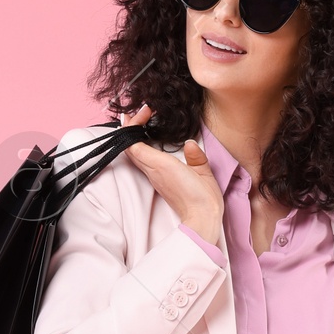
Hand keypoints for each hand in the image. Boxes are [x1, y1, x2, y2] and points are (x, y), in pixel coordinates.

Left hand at [122, 105, 224, 245]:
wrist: (201, 220)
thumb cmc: (203, 197)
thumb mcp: (203, 171)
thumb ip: (195, 156)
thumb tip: (189, 144)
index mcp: (160, 165)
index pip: (133, 144)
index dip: (132, 126)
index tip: (144, 113)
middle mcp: (153, 171)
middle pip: (129, 149)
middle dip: (130, 129)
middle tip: (139, 114)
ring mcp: (154, 178)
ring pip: (134, 156)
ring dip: (134, 139)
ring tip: (142, 124)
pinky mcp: (158, 184)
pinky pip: (143, 163)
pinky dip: (141, 149)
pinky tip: (150, 142)